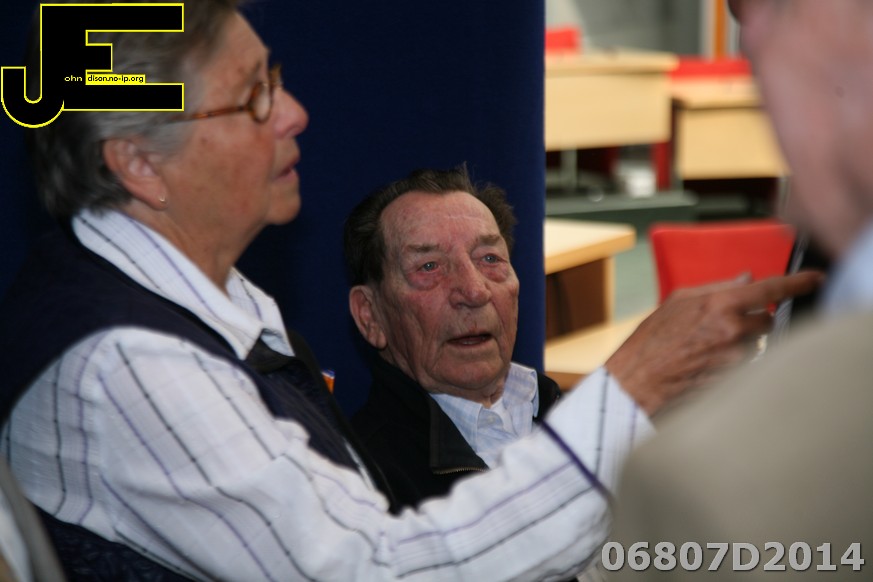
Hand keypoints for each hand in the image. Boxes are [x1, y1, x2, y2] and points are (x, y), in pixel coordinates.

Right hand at [605, 271, 823, 414]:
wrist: (637, 380)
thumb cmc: (651, 340)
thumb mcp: (677, 301)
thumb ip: (715, 288)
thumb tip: (746, 280)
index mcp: (718, 305)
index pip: (770, 290)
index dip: (797, 283)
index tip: (816, 279)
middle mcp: (731, 331)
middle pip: (767, 321)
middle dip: (753, 322)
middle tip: (726, 327)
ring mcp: (734, 359)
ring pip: (756, 346)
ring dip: (740, 346)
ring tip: (707, 350)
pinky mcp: (733, 381)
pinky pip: (745, 368)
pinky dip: (732, 365)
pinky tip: (706, 366)